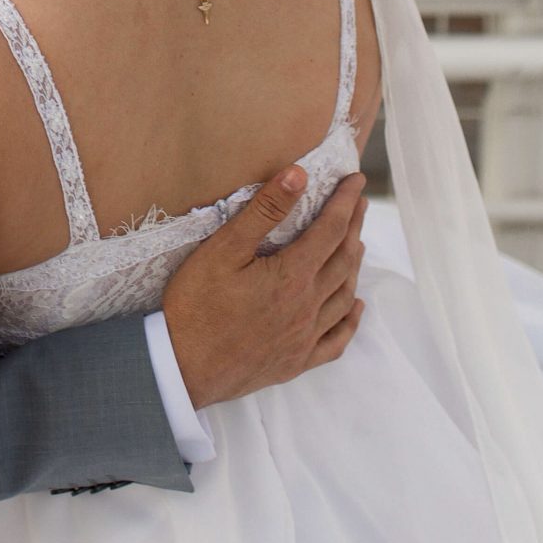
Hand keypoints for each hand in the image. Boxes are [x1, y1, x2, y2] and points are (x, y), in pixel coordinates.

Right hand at [161, 170, 366, 409]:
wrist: (182, 367)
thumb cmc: (196, 304)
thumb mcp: (222, 249)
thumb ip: (263, 211)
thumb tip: (298, 175)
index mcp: (292, 276)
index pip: (331, 230)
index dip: (345, 202)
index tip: (355, 180)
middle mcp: (307, 307)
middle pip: (343, 259)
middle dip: (354, 227)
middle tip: (360, 204)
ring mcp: (304, 338)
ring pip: (343, 295)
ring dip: (354, 265)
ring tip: (357, 244)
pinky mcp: (296, 362)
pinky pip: (336, 340)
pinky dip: (350, 320)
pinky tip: (355, 307)